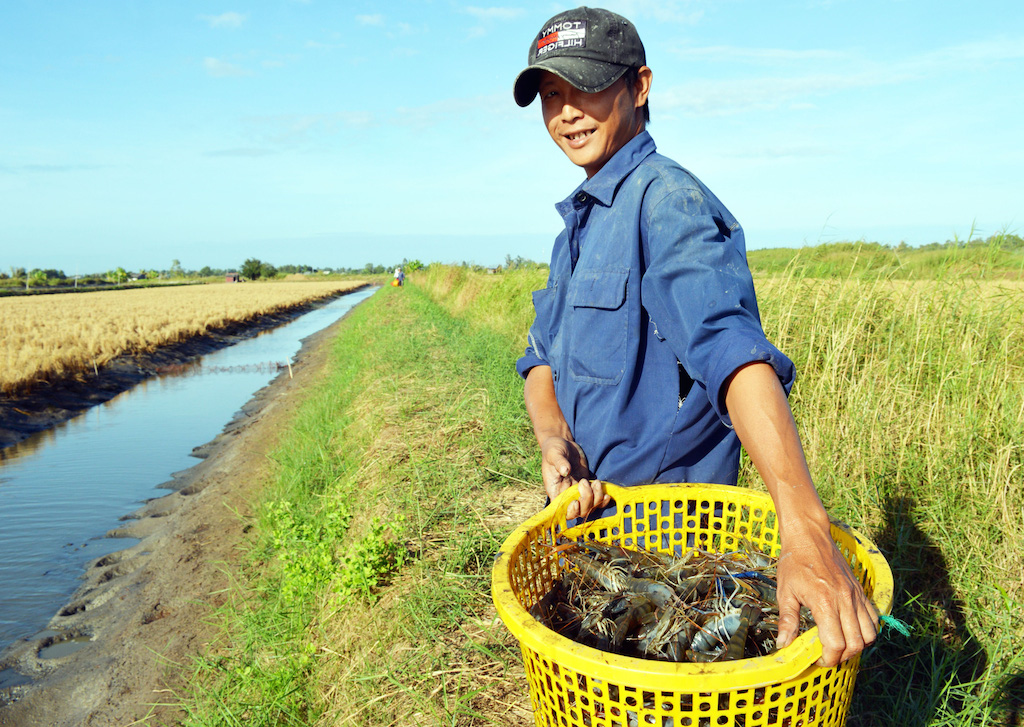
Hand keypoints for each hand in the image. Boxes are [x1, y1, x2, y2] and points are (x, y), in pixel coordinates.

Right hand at [539, 436, 608, 519]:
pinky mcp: (588, 487)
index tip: (576, 501)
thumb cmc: (554, 449)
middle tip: (585, 482)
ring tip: (595, 482)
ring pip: (590, 507)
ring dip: (596, 498)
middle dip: (587, 502)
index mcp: (555, 491)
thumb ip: (559, 463)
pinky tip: (607, 494)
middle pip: (579, 512)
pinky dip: (603, 500)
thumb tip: (566, 471)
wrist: (564, 444)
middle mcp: (567, 495)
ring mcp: (578, 492)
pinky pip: (597, 500)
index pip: (562, 510)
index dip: (571, 511)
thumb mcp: (554, 454)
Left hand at [775, 522, 878, 666]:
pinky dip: (867, 630)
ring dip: (857, 645)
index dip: (828, 658)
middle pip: (856, 643)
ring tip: (839, 643)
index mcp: (824, 602)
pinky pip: (874, 618)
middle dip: (842, 656)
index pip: (836, 644)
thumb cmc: (794, 562)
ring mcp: (856, 595)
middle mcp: (845, 600)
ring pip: (869, 634)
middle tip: (827, 654)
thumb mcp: (785, 592)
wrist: (809, 536)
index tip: (817, 659)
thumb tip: (783, 645)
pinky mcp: (861, 591)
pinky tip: (850, 629)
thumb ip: (788, 620)